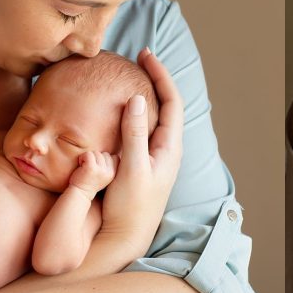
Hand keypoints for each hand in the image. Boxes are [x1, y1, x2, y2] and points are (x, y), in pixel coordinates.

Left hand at [69, 151, 114, 193]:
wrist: (79, 193)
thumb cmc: (90, 182)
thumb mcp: (104, 175)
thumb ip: (108, 166)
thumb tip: (111, 153)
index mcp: (113, 174)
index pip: (115, 157)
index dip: (106, 159)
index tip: (98, 167)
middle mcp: (109, 172)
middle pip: (105, 154)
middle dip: (96, 158)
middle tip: (90, 168)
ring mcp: (100, 170)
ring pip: (96, 153)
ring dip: (88, 157)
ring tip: (85, 167)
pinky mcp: (91, 168)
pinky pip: (88, 154)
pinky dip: (82, 157)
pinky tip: (81, 165)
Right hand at [96, 48, 182, 253]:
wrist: (126, 237)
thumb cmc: (130, 207)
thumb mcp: (131, 169)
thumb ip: (134, 134)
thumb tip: (137, 99)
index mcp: (169, 147)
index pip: (171, 100)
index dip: (160, 75)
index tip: (145, 55)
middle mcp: (167, 149)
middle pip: (166, 104)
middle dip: (154, 79)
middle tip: (139, 60)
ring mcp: (156, 156)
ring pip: (155, 116)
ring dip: (146, 94)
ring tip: (131, 76)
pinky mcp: (144, 163)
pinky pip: (143, 128)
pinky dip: (134, 111)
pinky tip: (120, 108)